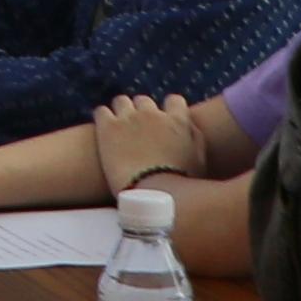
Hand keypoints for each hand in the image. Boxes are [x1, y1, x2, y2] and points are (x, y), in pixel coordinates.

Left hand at [85, 91, 218, 191]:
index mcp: (178, 121)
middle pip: (144, 101)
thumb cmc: (179, 187)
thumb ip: (196, 139)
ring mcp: (129, 118)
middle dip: (141, 112)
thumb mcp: (200, 162)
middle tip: (137, 130)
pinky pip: (101, 112)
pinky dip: (103, 119)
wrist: (151, 198)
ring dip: (121, 112)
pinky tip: (103, 133)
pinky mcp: (108, 127)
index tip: (163, 119)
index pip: (174, 101)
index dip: (167, 109)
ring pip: (122, 102)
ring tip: (118, 130)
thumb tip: (189, 126)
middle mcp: (154, 114)